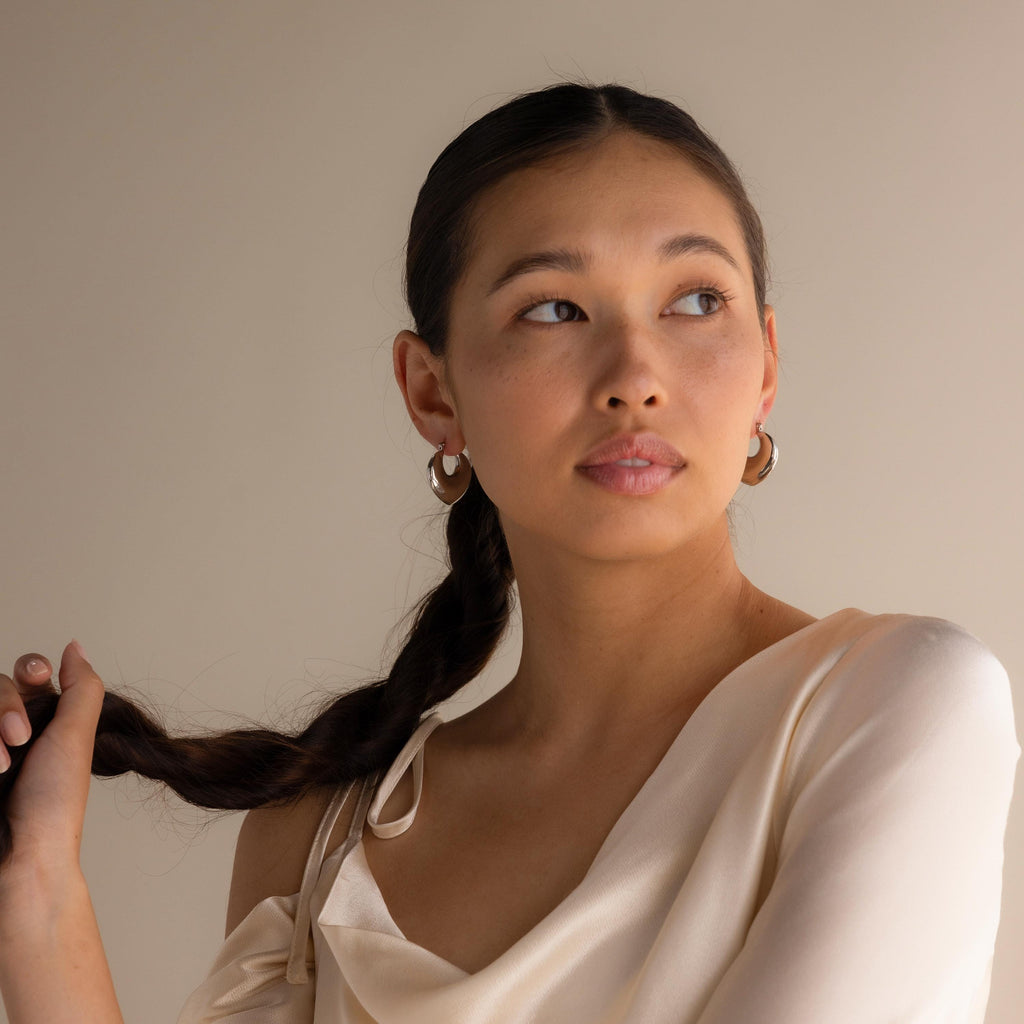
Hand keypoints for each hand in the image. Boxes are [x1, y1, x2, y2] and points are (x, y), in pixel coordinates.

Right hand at [0, 642, 104, 878]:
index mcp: (44, 721)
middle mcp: (10, 732)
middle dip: (6, 704)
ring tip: (3, 764)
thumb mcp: (77, 736)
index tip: (39, 676)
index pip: (26, 673)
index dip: (29, 666)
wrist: (22, 854)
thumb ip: (81, 687)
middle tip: (21, 738)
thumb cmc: (54, 802)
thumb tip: (75, 646)